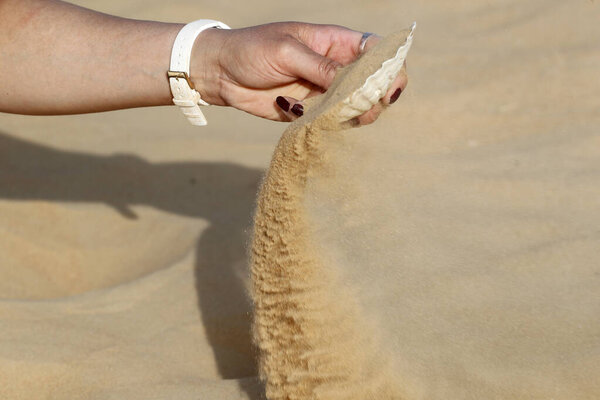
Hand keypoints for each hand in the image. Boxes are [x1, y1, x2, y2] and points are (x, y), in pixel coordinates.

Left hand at [190, 22, 406, 124]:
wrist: (220, 73)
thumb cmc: (252, 50)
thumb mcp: (287, 51)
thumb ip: (321, 67)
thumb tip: (353, 84)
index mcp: (334, 42)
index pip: (375, 51)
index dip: (390, 68)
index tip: (390, 88)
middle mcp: (335, 67)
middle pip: (372, 83)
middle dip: (375, 98)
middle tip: (364, 111)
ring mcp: (324, 91)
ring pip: (355, 106)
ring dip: (353, 115)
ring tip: (335, 117)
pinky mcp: (310, 111)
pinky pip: (331, 121)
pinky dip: (330, 125)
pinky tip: (309, 117)